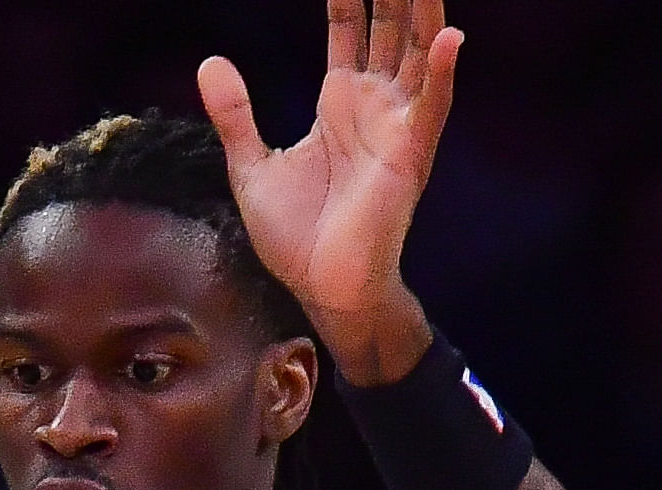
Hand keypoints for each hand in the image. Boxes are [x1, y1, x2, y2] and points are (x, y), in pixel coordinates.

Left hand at [195, 0, 462, 377]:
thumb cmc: (296, 239)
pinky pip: (432, 106)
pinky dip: (442, 71)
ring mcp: (396, 126)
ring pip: (418, 52)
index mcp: (339, 102)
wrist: (322, 289)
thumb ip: (235, 114)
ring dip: (424, 11)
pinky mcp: (410, 155)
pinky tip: (450, 36)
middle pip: (389, 27)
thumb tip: (211, 61)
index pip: (348, 28)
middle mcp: (374, 105)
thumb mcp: (252, 167)